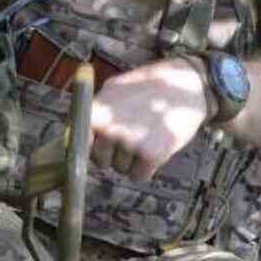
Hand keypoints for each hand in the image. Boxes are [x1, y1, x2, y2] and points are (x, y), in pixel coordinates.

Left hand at [86, 59, 210, 182]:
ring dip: (131, 160)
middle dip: (113, 154)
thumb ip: (95, 112)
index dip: (83, 152)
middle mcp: (109, 128)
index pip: (76, 144)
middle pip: (100, 160)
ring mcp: (130, 142)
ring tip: (147, 135)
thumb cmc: (149, 87)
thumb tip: (72, 137)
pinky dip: (146, 168)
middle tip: (131, 136)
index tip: (87, 156)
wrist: (187, 85)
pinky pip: (138, 176)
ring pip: (120, 169)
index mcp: (96, 111)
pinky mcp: (151, 154)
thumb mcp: (114, 90)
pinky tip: (156, 148)